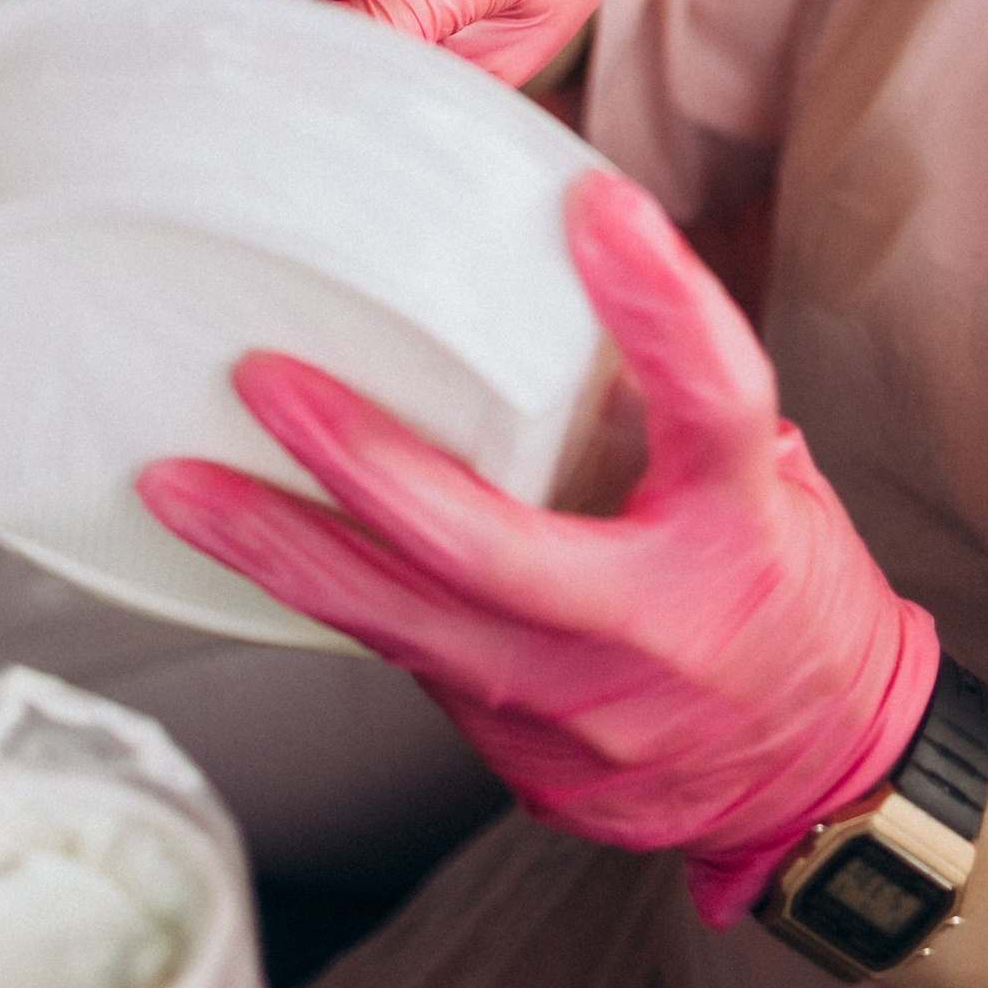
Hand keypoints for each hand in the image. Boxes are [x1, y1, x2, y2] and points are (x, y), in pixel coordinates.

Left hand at [142, 163, 937, 923]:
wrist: (813, 779)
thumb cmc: (790, 602)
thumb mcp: (775, 484)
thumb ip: (677, 402)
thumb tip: (575, 270)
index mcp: (740, 534)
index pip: (711, 403)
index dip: (659, 302)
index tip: (600, 207)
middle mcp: (652, 627)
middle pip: (488, 542)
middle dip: (360, 460)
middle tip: (266, 382)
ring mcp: (575, 710)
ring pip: (402, 623)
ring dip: (277, 549)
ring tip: (174, 485)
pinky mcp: (519, 759)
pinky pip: (408, 663)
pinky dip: (331, 601)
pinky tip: (254, 549)